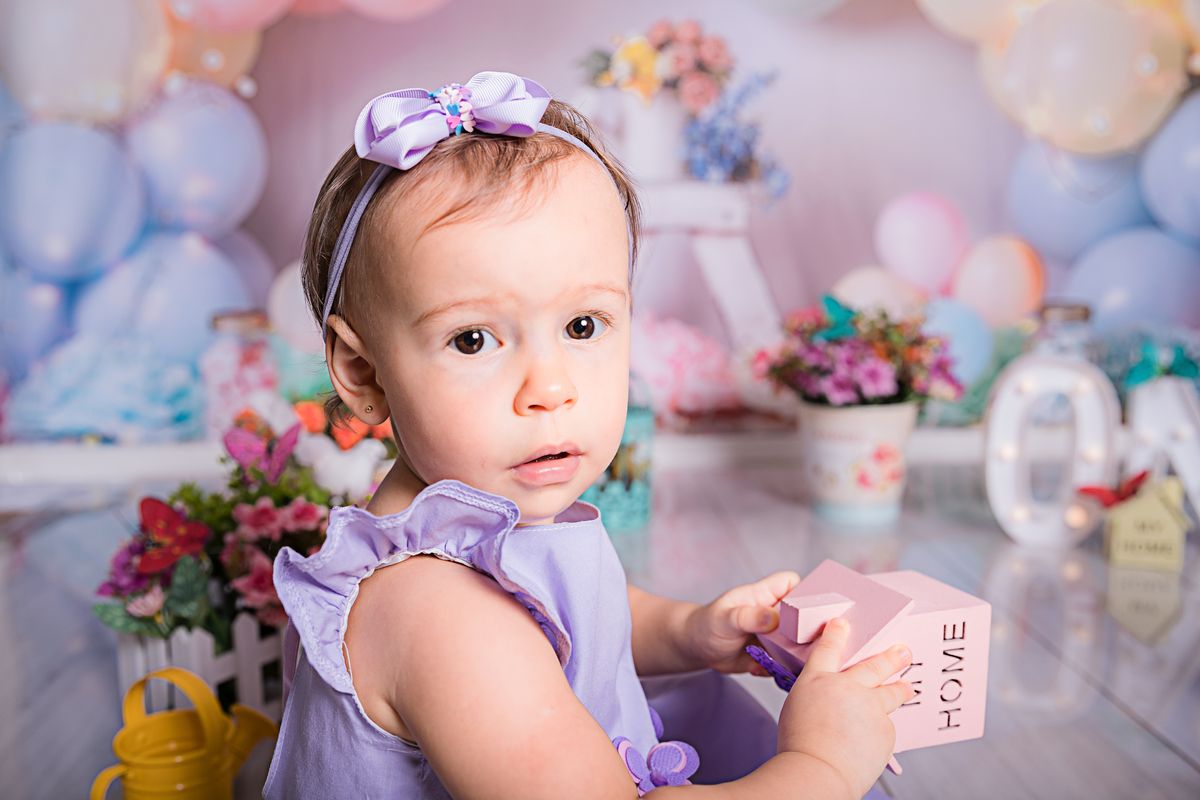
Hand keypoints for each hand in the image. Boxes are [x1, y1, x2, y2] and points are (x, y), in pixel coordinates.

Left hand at [681, 571, 800, 673]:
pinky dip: (776, 670)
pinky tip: (756, 667)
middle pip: (806, 617)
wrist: (698, 648)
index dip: (806, 595)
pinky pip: (786, 664)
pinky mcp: (774, 656)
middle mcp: (777, 614)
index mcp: (768, 594)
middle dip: (807, 632)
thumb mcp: (725, 618)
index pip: (797, 584)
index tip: (807, 613)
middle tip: (797, 646)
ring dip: (792, 656)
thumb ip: (749, 616)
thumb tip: (774, 618)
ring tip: (773, 660)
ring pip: (800, 644)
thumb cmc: (708, 623)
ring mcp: (777, 636)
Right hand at [778, 618, 913, 799]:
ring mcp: (870, 706)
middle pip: (874, 664)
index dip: (836, 633)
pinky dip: (880, 732)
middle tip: (904, 651)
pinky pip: (885, 727)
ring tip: (908, 686)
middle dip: (891, 656)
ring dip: (901, 688)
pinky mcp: (885, 728)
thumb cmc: (800, 745)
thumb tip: (831, 700)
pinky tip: (869, 743)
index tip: (843, 624)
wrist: (819, 770)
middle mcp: (846, 687)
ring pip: (891, 693)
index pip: (828, 648)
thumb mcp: (797, 708)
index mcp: (816, 680)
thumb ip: (818, 697)